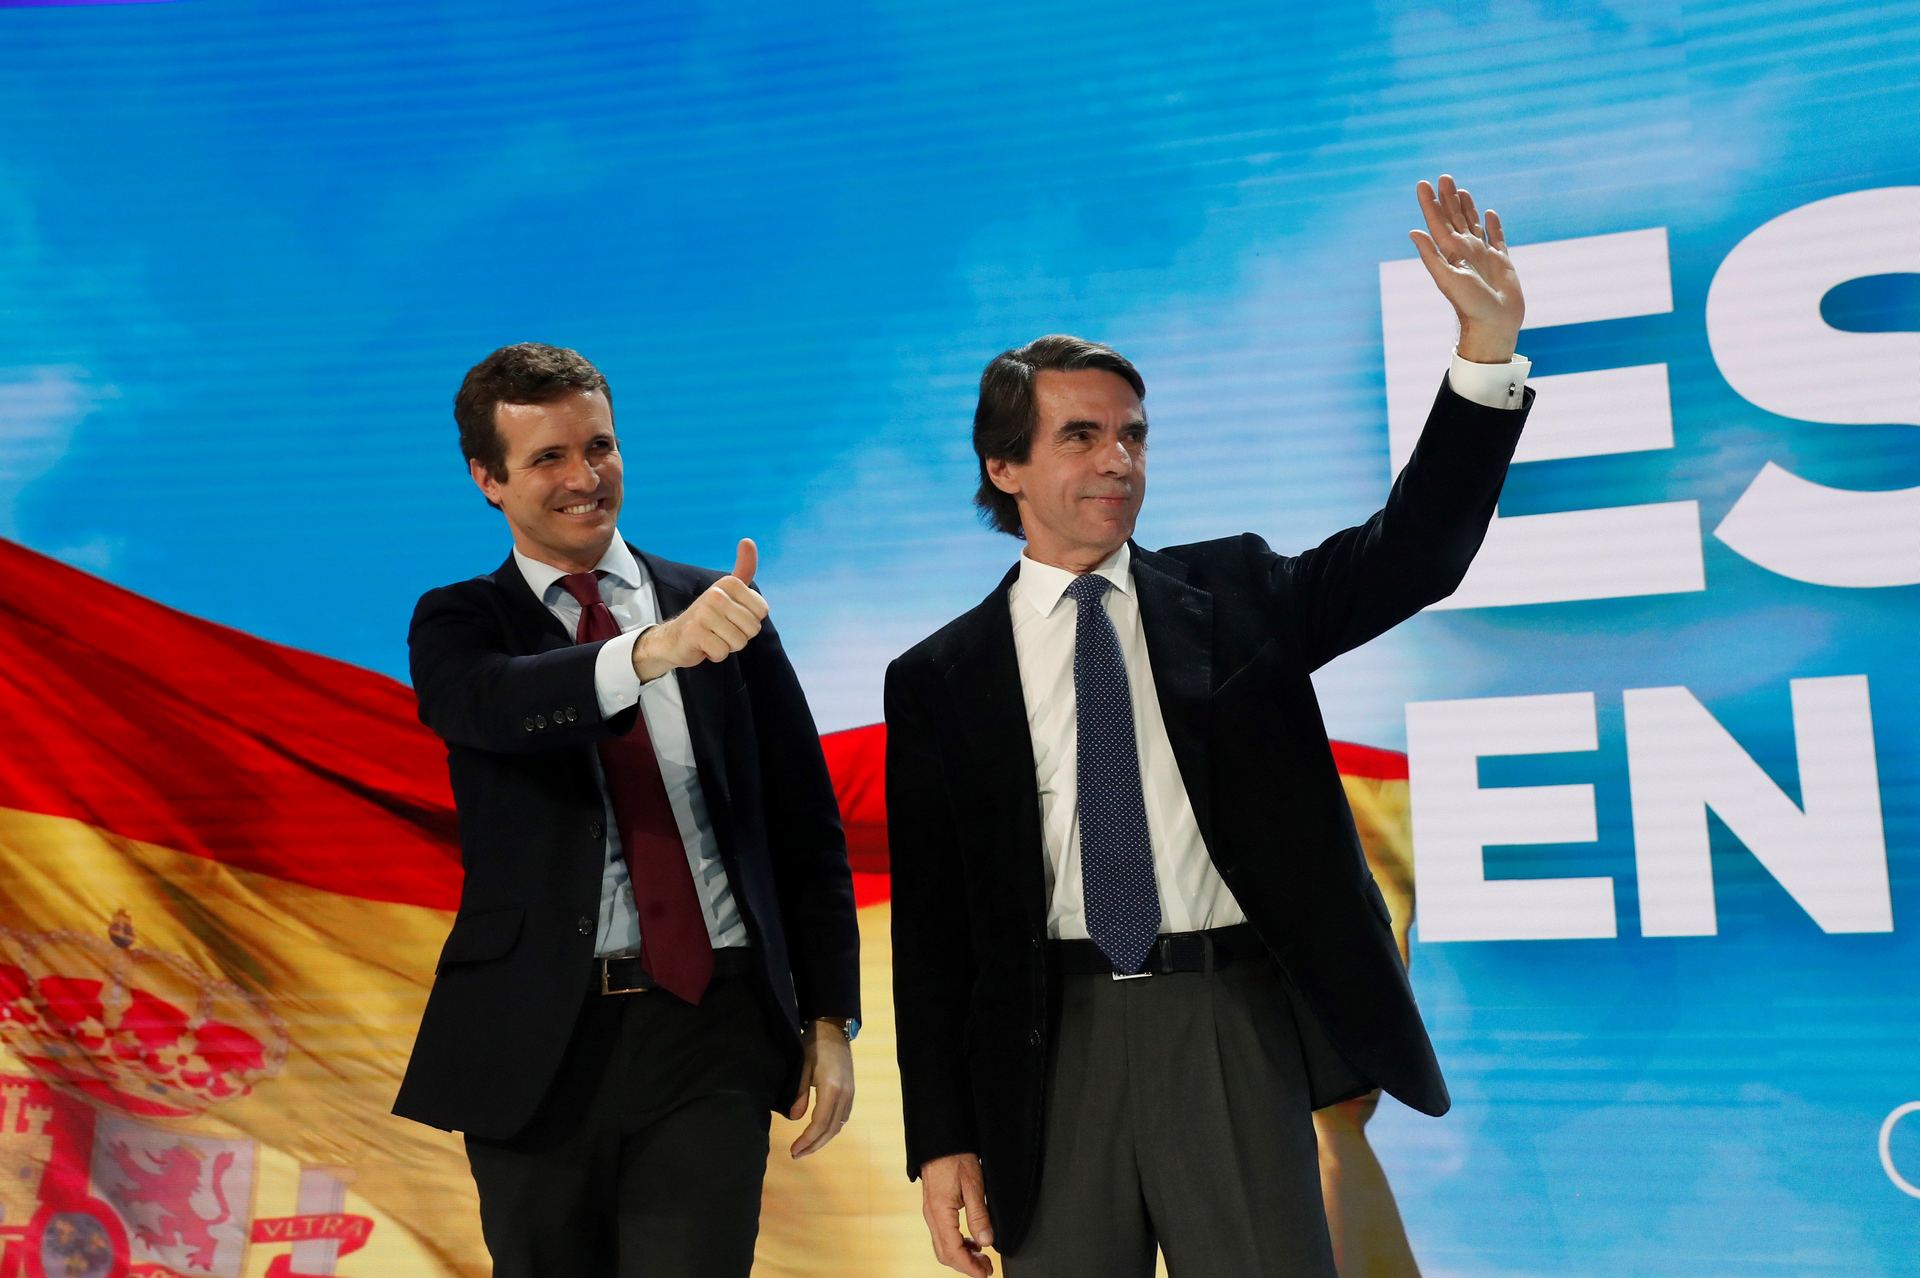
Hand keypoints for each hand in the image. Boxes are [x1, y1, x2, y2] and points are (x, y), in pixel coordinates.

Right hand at [633, 539, 768, 682]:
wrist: (674, 637)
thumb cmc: (708, 615)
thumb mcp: (728, 590)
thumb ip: (743, 569)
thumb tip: (748, 540)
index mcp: (729, 583)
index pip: (762, 612)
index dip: (750, 621)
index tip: (732, 617)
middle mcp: (716, 594)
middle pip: (752, 628)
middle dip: (740, 635)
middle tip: (721, 629)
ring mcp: (704, 613)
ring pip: (738, 642)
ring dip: (727, 645)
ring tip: (713, 636)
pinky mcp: (694, 633)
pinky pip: (722, 652)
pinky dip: (715, 654)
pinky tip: (704, 645)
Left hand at [787, 1020, 854, 1157]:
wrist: (833, 1029)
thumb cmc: (814, 1045)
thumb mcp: (802, 1068)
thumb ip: (799, 1094)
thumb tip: (794, 1119)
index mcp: (832, 1089)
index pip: (819, 1123)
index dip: (807, 1140)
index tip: (794, 1150)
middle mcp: (845, 1095)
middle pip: (830, 1129)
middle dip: (814, 1145)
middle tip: (797, 1155)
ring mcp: (850, 1094)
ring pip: (838, 1125)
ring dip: (823, 1139)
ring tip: (806, 1148)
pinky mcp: (851, 1091)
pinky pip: (842, 1117)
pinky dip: (830, 1128)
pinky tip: (819, 1132)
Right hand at [920, 1152, 994, 1276]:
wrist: (941, 1141)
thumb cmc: (956, 1157)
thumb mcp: (973, 1184)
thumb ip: (979, 1215)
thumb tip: (987, 1242)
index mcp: (940, 1212)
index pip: (953, 1250)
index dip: (969, 1267)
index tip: (985, 1274)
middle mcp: (931, 1216)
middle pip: (945, 1254)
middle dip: (966, 1266)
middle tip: (987, 1269)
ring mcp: (930, 1214)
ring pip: (942, 1247)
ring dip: (962, 1256)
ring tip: (983, 1259)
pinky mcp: (934, 1210)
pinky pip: (942, 1235)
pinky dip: (957, 1245)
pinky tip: (972, 1242)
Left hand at [1409, 174, 1524, 362]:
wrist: (1494, 324)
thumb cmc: (1470, 305)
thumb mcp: (1447, 279)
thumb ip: (1431, 256)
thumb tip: (1413, 232)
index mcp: (1451, 252)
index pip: (1437, 222)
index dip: (1430, 203)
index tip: (1423, 184)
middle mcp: (1466, 251)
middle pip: (1455, 218)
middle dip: (1448, 198)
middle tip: (1443, 177)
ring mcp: (1483, 255)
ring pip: (1474, 224)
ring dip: (1467, 207)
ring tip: (1461, 190)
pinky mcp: (1502, 261)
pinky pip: (1497, 238)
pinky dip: (1493, 225)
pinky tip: (1489, 213)